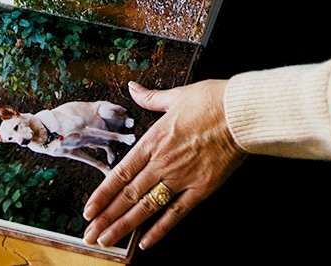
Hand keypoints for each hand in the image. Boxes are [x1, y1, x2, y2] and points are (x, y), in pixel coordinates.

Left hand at [82, 80, 245, 249]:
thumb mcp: (177, 95)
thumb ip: (151, 98)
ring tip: (106, 240)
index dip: (102, 194)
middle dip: (106, 217)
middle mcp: (163, 162)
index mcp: (154, 140)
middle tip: (89, 234)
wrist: (241, 112)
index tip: (88, 210)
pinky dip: (160, 229)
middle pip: (129, 195)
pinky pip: (176, 213)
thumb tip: (133, 87)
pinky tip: (145, 242)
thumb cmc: (212, 101)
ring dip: (124, 226)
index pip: (121, 173)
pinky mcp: (201, 188)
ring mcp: (181, 177)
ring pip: (146, 207)